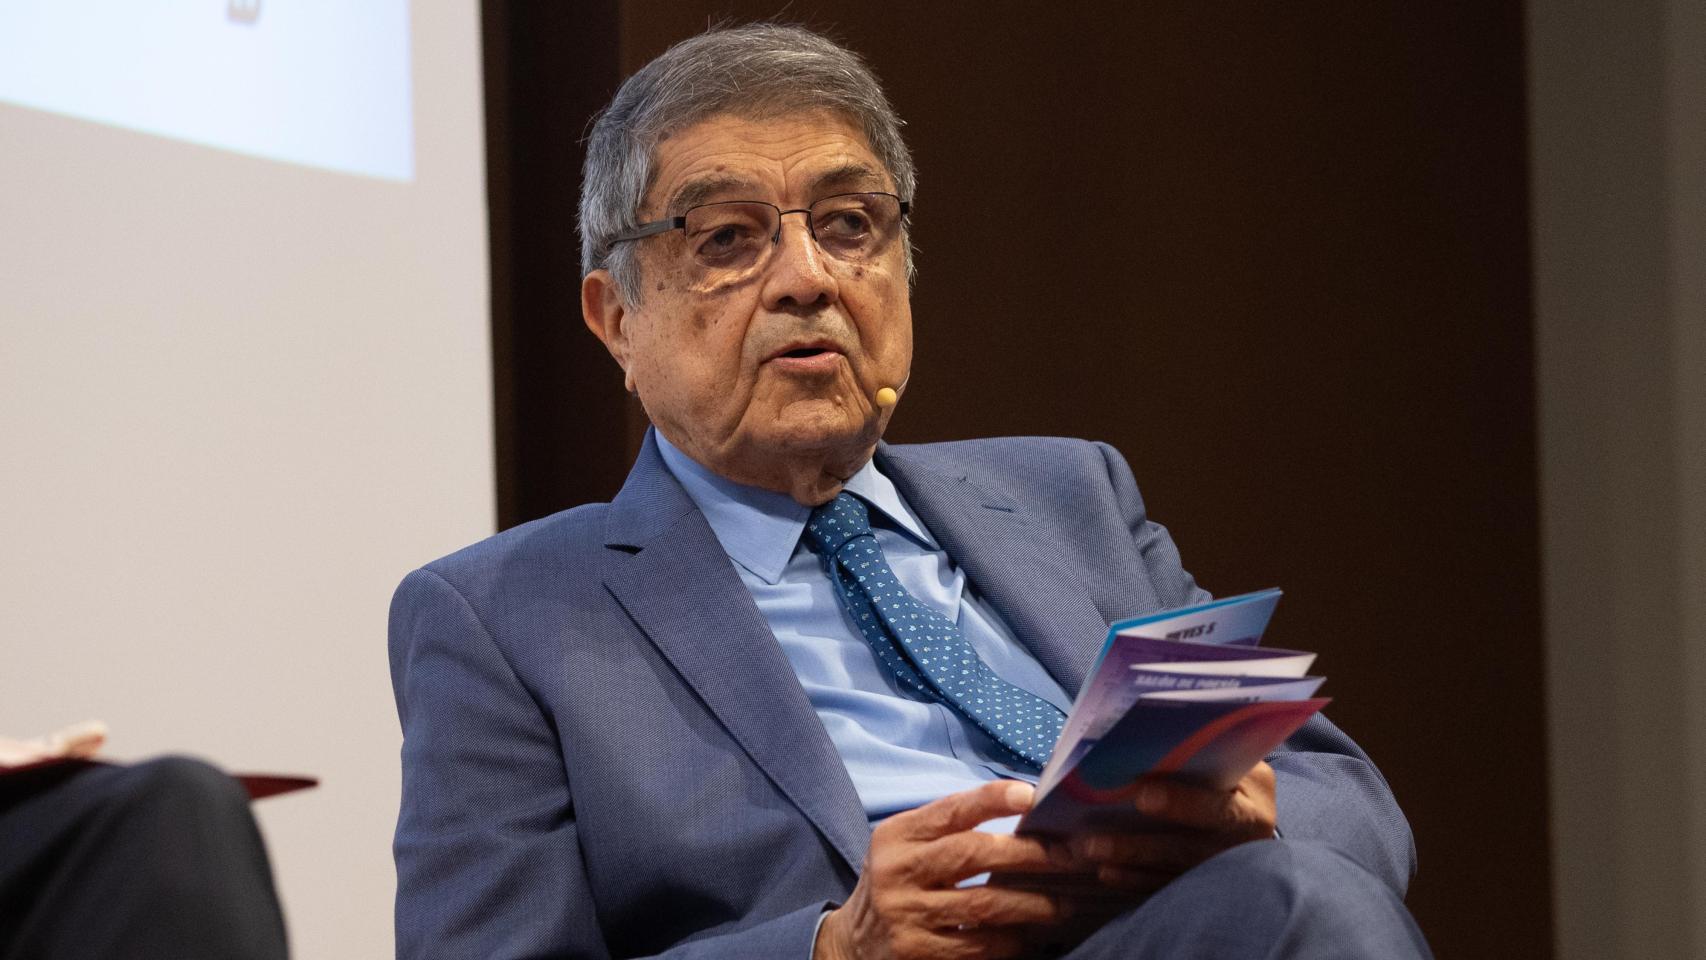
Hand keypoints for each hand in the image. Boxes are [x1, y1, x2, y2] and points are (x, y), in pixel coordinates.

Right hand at [814, 780, 1069, 959]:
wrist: (853, 943)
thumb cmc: (898, 883)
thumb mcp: (907, 846)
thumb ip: (949, 829)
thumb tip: (1022, 806)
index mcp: (898, 836)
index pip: (950, 810)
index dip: (992, 799)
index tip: (1032, 795)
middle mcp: (897, 872)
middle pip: (973, 854)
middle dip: (1028, 853)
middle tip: (1069, 856)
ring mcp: (906, 916)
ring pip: (983, 906)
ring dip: (1031, 904)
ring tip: (1062, 902)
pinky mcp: (917, 954)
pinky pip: (977, 947)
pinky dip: (1009, 940)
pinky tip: (1028, 935)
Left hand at [1068, 762, 1277, 895]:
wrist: (1253, 813)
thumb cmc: (1231, 773)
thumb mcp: (1231, 759)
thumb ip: (1200, 754)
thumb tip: (1140, 743)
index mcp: (1254, 800)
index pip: (1220, 806)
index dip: (1184, 803)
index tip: (1142, 796)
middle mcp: (1245, 840)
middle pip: (1191, 848)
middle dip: (1141, 845)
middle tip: (1095, 841)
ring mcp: (1226, 867)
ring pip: (1174, 869)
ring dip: (1130, 861)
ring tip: (1089, 853)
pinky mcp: (1207, 885)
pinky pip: (1168, 886)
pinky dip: (1135, 881)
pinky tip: (1106, 873)